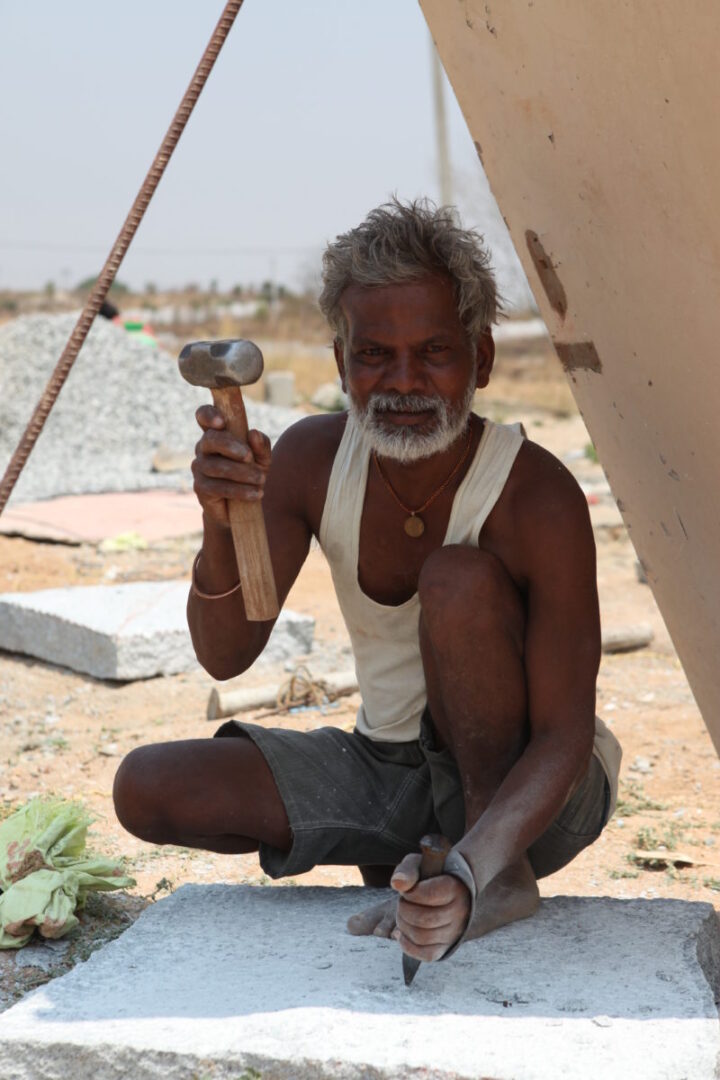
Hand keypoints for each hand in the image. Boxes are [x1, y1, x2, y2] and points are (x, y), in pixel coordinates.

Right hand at [192, 406, 270, 525]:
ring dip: (242, 473)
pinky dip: (240, 490)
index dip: (208, 415)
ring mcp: (200, 468)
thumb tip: (254, 434)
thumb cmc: (251, 474)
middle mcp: (204, 448)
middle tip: (249, 457)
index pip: (203, 415)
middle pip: (210, 439)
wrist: (241, 508)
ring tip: (262, 480)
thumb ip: (261, 446)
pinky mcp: (201, 488)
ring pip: (217, 466)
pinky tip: (256, 494)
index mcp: (217, 434)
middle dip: (230, 446)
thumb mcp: (262, 459)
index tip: (222, 422)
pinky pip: (218, 487)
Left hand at [390, 851, 470, 961]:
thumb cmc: (430, 873)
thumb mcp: (419, 863)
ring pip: (422, 937)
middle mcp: (459, 912)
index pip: (429, 895)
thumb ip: (407, 870)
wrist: (449, 886)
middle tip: (402, 902)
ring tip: (401, 914)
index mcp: (455, 888)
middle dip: (404, 910)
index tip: (407, 889)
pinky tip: (400, 933)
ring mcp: (454, 932)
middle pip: (423, 919)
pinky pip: (427, 955)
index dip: (411, 893)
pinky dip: (408, 946)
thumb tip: (397, 884)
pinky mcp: (446, 946)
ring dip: (403, 926)